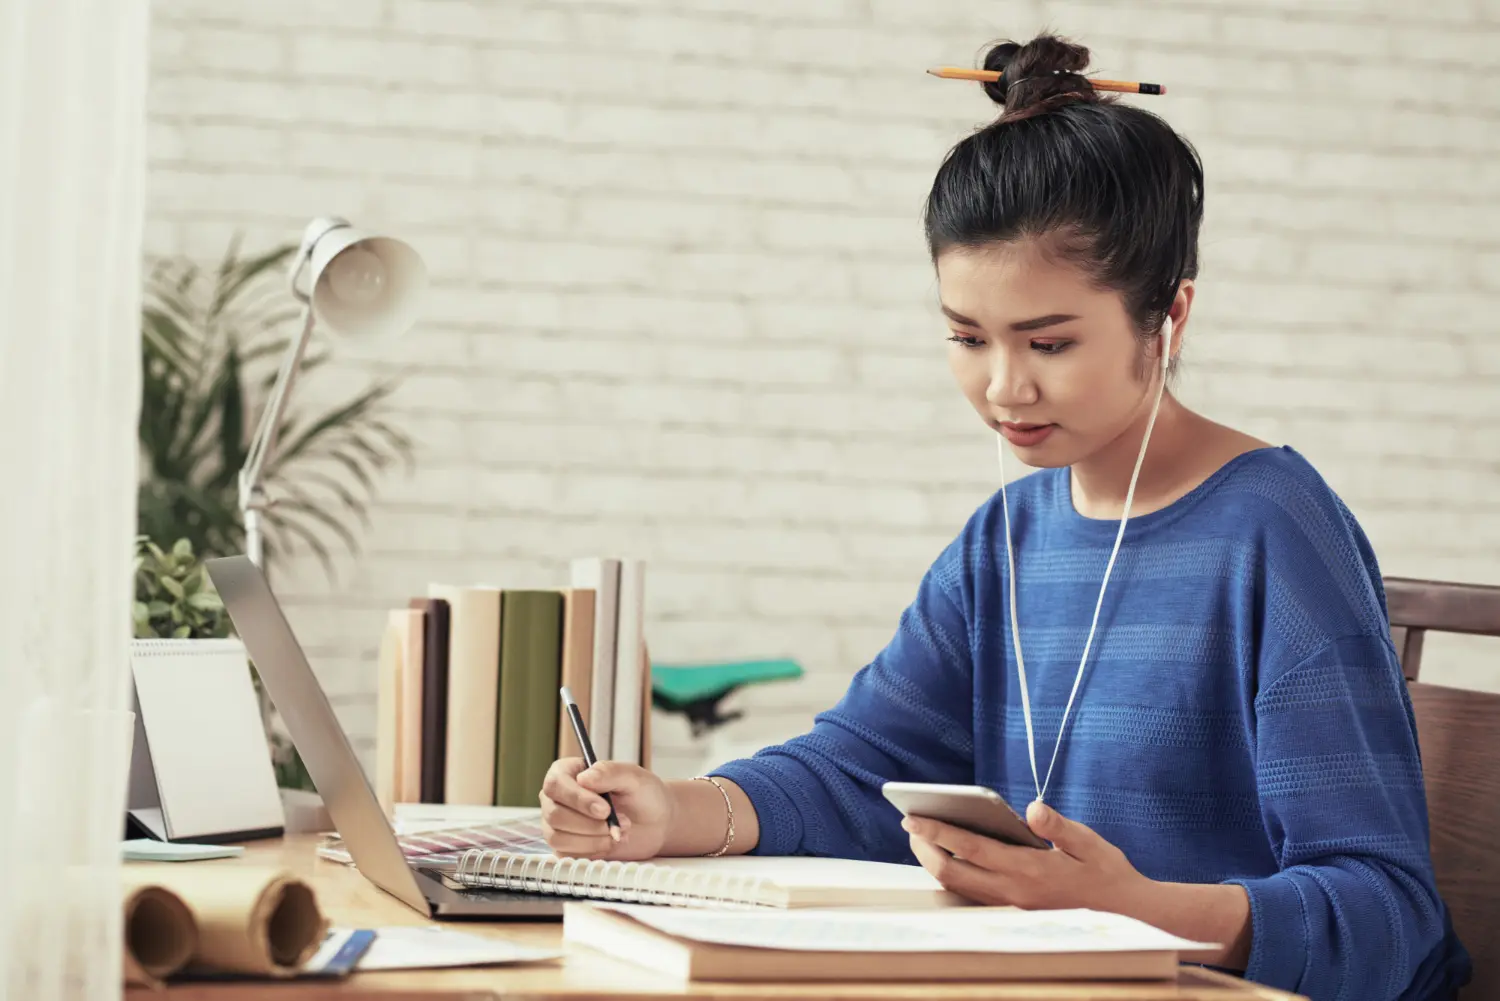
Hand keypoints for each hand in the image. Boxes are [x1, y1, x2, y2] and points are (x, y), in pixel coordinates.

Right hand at [538, 758, 672, 861]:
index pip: (556, 785)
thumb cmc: (642, 794)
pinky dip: (593, 851)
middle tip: (623, 821)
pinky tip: (610, 842)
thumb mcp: (633, 777)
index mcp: (567, 772)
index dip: (578, 799)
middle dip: (591, 824)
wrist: (655, 822)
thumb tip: (583, 778)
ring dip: (593, 839)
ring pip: (558, 838)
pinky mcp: (565, 847)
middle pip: (555, 814)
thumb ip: (609, 772)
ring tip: (620, 831)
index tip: (605, 809)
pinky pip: (567, 855)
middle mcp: (556, 798)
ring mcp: (557, 824)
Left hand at [903, 801, 1151, 912]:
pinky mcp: (1014, 912)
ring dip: (935, 864)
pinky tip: (950, 861)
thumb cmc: (1106, 872)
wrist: (1127, 914)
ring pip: (958, 887)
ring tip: (922, 840)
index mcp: (1029, 869)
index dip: (937, 831)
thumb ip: (1057, 826)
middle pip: (952, 872)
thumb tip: (1031, 808)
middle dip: (924, 849)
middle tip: (910, 826)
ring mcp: (1012, 905)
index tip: (912, 818)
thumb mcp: (1088, 842)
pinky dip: (953, 878)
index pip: (970, 848)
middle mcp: (1014, 891)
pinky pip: (972, 896)